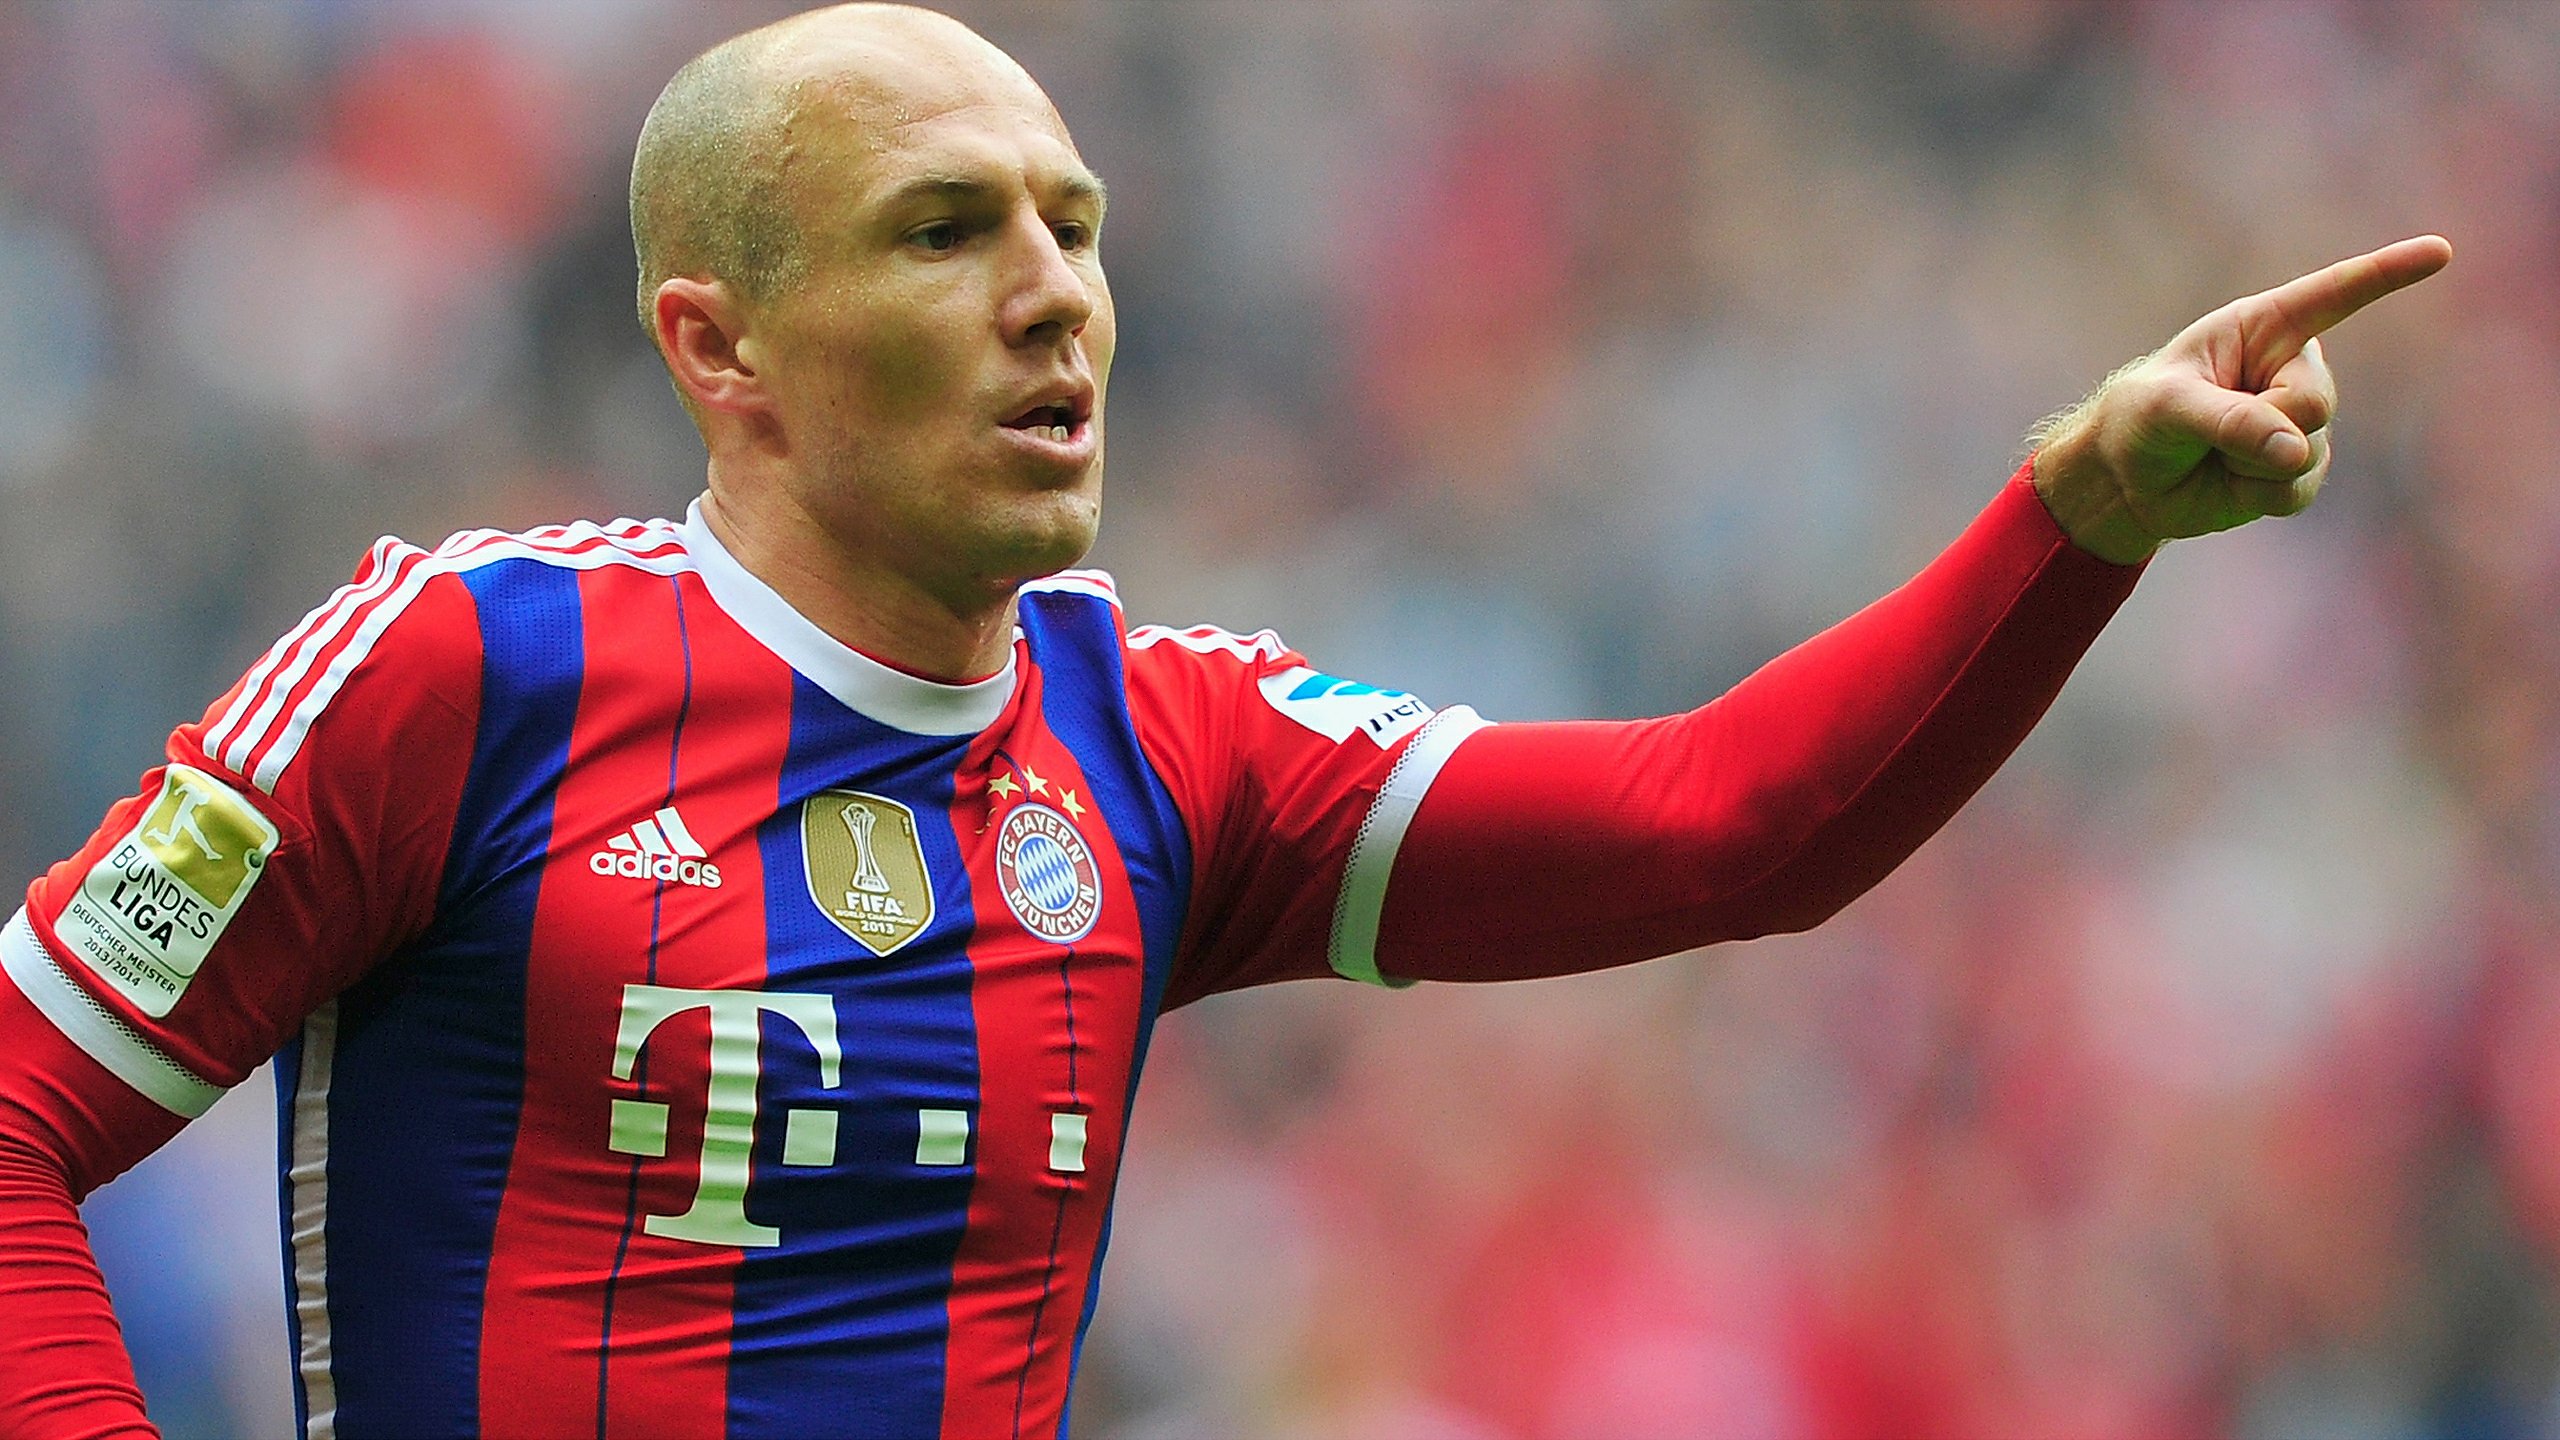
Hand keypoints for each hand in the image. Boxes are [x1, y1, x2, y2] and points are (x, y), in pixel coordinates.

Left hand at [2031, 235, 2452, 564]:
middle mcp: (2293, 369)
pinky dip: (2258, 494)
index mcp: (2263, 327)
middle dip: (2262, 425)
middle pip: (2315, 402)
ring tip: (2212, 453)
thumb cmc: (2140, 418)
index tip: (2441, 251)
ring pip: (2307, 451)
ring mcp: (2300, 421)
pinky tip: (2231, 482)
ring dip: (2250, 464)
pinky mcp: (2298, 470)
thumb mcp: (2169, 408)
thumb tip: (2295, 452)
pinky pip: (2298, 490)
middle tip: (2209, 429)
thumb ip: (2230, 422)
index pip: (2333, 295)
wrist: (2126, 479)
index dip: (2387, 273)